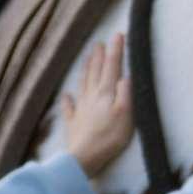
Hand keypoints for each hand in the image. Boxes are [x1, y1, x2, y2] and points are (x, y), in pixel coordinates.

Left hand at [63, 34, 133, 177]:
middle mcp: (92, 96)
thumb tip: (125, 76)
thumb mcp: (126, 114)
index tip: (118, 35)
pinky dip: (68, 99)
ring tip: (87, 57)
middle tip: (99, 42)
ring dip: (86, 68)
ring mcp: (80, 109)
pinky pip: (69, 107)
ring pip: (83, 83)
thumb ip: (126, 93)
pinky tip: (67, 94)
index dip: (115, 50)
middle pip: (95, 71)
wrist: (84, 158)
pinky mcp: (73, 122)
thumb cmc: (110, 137)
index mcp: (106, 93)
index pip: (112, 66)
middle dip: (99, 55)